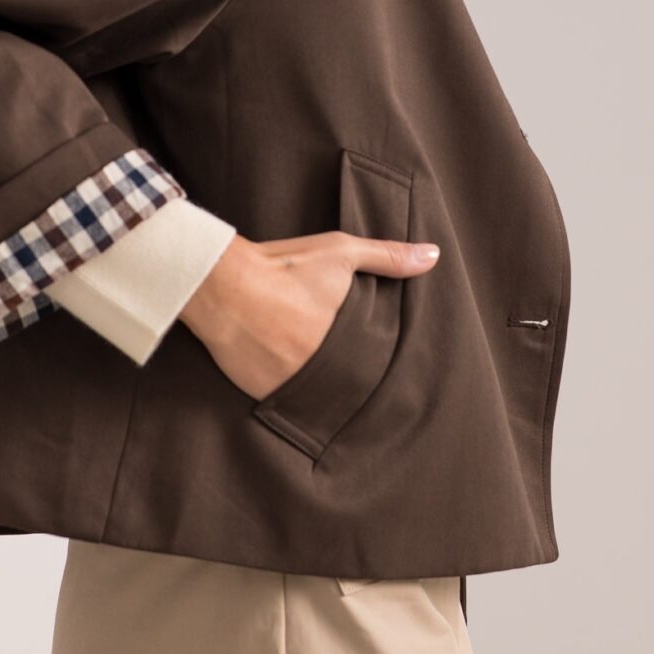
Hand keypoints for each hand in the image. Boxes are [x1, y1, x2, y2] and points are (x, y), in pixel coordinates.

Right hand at [178, 230, 440, 400]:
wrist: (221, 284)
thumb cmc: (283, 265)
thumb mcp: (340, 253)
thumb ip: (388, 256)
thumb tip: (432, 256)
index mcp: (348, 339)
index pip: (373, 364)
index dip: (372, 362)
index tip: (371, 359)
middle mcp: (323, 369)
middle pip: (346, 382)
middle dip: (345, 374)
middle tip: (336, 361)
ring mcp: (294, 385)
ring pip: (317, 394)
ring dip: (317, 386)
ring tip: (307, 367)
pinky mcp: (264, 394)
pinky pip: (285, 400)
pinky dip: (288, 390)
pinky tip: (282, 372)